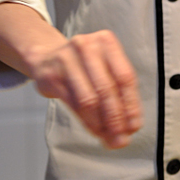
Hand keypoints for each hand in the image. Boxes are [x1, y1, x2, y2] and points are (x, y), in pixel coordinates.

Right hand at [27, 30, 142, 148]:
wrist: (46, 59)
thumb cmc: (82, 68)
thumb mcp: (103, 73)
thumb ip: (119, 98)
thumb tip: (129, 130)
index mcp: (106, 42)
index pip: (125, 77)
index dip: (131, 105)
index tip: (134, 126)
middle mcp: (87, 46)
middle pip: (107, 89)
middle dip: (116, 118)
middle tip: (121, 137)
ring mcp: (67, 59)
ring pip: (89, 99)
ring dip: (101, 123)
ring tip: (108, 137)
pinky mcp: (52, 75)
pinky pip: (73, 104)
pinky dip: (87, 121)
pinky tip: (95, 131)